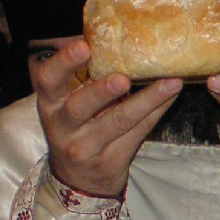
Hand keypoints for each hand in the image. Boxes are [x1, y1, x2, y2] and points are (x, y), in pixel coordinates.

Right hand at [33, 39, 179, 198]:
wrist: (79, 182)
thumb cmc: (77, 130)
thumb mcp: (69, 106)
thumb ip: (84, 80)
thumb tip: (118, 37)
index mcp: (50, 105)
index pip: (47, 81)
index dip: (63, 63)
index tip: (83, 46)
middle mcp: (62, 127)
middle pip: (79, 107)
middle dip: (101, 91)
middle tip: (123, 78)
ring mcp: (85, 148)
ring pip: (117, 122)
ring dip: (146, 101)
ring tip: (168, 84)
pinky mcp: (110, 160)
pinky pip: (137, 133)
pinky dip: (157, 112)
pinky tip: (172, 95)